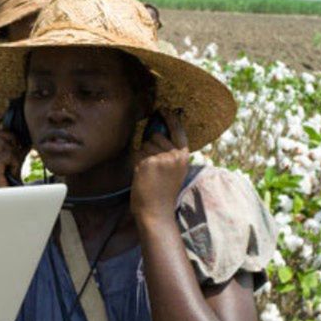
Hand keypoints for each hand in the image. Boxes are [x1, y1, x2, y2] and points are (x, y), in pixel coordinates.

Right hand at [0, 112, 27, 187]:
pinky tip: (12, 172)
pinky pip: (6, 153)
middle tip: (18, 151)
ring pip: (3, 142)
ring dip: (14, 153)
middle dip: (11, 140)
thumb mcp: (13, 163)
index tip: (2, 113)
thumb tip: (24, 134)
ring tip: (13, 167)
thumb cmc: (10, 187)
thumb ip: (15, 149)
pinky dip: (14, 161)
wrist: (6, 206)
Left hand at [131, 110, 189, 224]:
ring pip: (144, 145)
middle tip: (152, 167)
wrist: (156, 210)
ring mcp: (161, 158)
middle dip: (150, 146)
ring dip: (142, 157)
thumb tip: (154, 133)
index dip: (171, 118)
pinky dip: (136, 163)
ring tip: (149, 174)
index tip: (164, 109)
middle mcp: (175, 155)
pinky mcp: (147, 162)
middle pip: (156, 136)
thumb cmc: (162, 192)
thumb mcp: (174, 170)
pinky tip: (142, 176)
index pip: (178, 131)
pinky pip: (136, 154)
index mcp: (184, 156)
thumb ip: (169, 153)